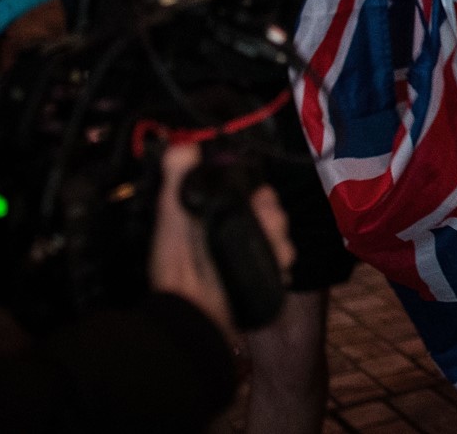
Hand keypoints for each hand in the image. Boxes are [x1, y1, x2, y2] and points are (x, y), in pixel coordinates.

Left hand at [150, 143, 291, 340]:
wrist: (193, 316)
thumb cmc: (178, 265)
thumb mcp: (172, 216)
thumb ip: (177, 178)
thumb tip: (183, 141)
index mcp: (213, 217)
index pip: (249, 192)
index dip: (260, 191)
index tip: (261, 195)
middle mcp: (233, 234)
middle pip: (271, 212)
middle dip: (274, 217)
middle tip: (266, 227)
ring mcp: (249, 258)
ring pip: (282, 237)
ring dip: (281, 243)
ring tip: (273, 256)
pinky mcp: (262, 280)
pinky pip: (285, 262)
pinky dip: (282, 264)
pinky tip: (276, 271)